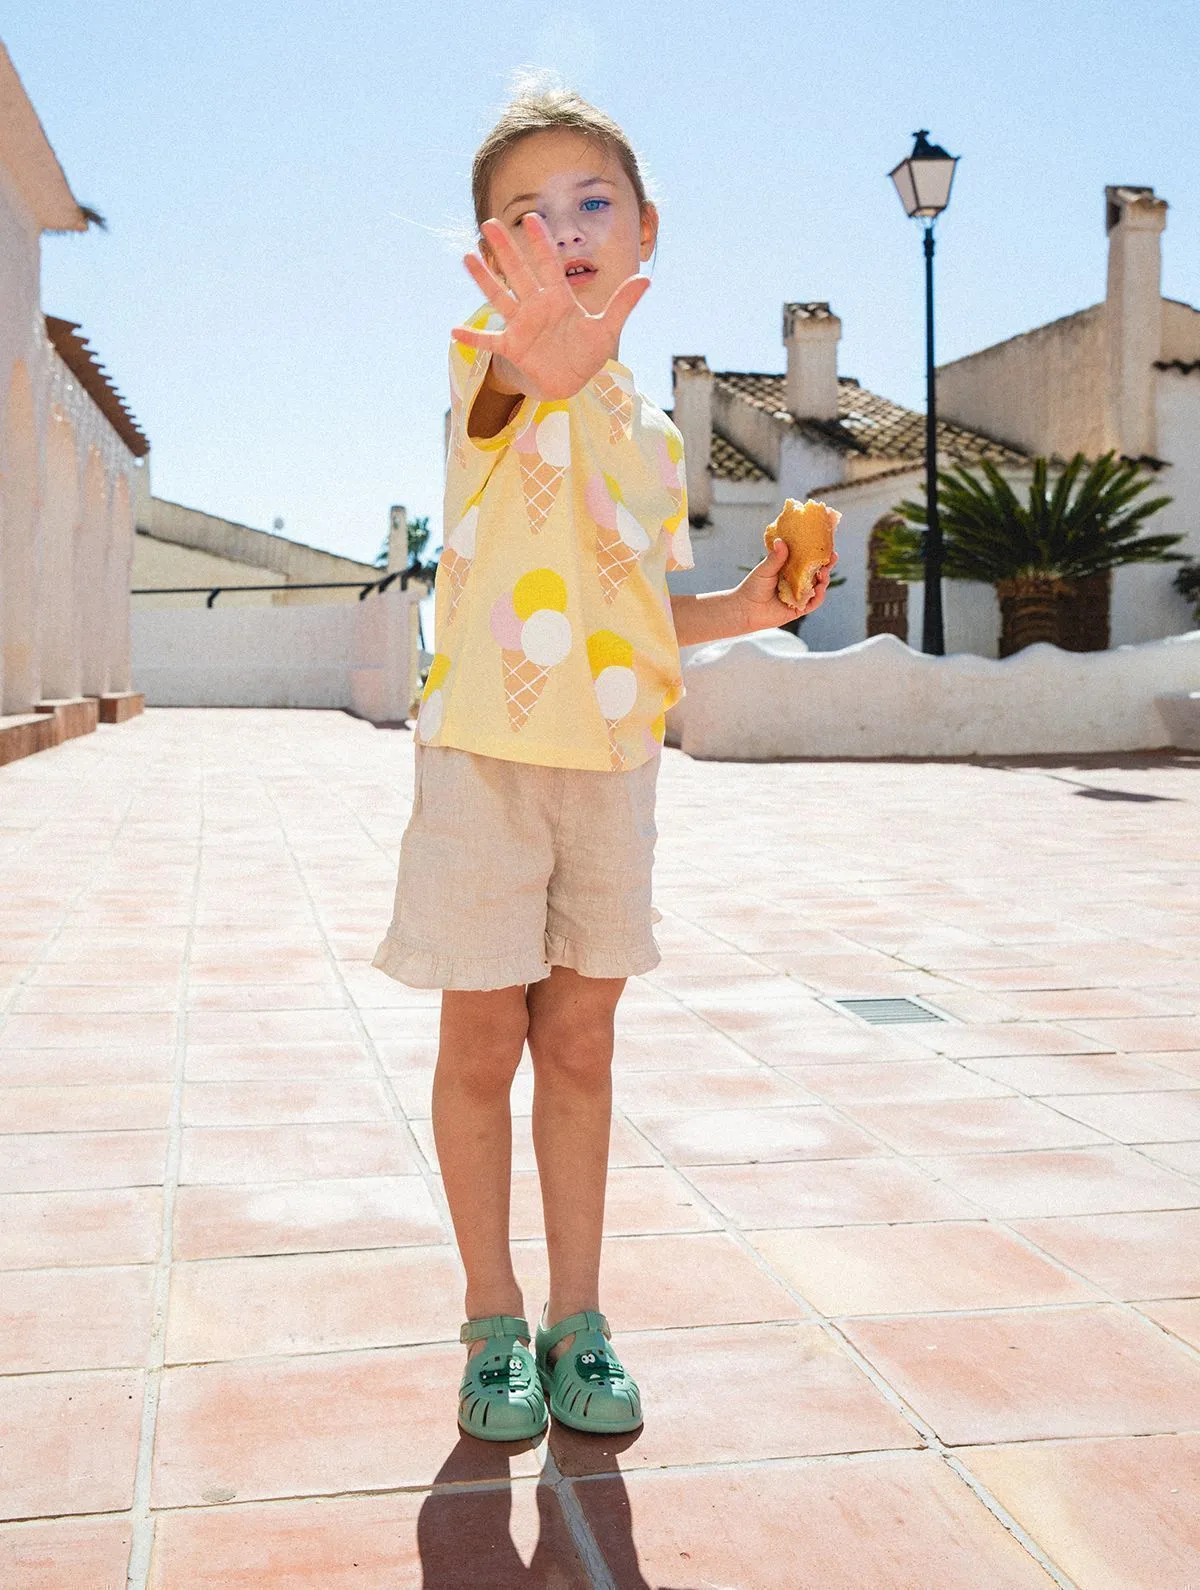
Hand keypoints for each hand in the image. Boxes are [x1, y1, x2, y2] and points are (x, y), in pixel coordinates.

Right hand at [450, 213, 650, 400]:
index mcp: (558, 298)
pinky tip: (454, 332)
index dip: (541, 243)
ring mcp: (522, 325)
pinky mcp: (513, 347)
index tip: (533, 217)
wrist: (569, 381)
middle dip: (506, 249)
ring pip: (500, 297)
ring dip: (485, 279)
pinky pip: (490, 342)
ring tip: (468, 257)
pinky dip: (474, 339)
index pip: (548, 265)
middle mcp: (536, 306)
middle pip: (519, 272)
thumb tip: (646, 279)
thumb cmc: (586, 352)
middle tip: (489, 222)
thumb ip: (622, 303)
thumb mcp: (607, 329)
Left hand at [737, 539, 837, 631]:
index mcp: (792, 570)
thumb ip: (776, 558)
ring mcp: (800, 596)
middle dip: (827, 566)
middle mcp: (798, 582)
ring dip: (824, 580)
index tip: (827, 545)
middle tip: (832, 557)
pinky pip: (813, 603)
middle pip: (818, 573)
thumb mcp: (765, 570)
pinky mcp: (800, 609)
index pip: (809, 560)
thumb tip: (780, 541)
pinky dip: (818, 596)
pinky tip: (820, 589)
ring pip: (818, 587)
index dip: (819, 554)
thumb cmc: (753, 587)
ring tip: (824, 573)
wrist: (745, 609)